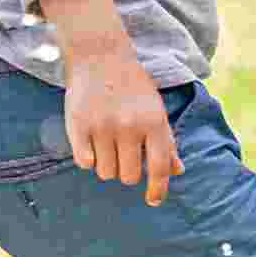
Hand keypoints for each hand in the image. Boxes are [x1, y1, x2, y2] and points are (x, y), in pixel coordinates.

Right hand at [63, 48, 184, 207]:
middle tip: (124, 152)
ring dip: (108, 164)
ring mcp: (103, 127)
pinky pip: (85, 163)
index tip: (153, 200)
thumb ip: (166, 141)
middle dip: (128, 171)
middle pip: (129, 176)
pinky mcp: (79, 127)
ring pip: (106, 173)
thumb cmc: (133, 86)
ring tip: (108, 141)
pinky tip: (92, 140)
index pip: (159, 166)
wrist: (101, 56)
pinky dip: (89, 157)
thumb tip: (177, 171)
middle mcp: (130, 126)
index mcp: (154, 121)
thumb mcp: (156, 108)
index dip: (158, 189)